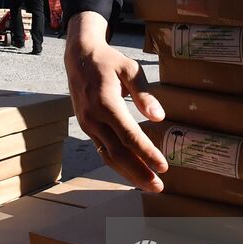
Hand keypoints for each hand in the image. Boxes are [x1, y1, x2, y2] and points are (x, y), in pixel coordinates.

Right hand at [64, 12, 168, 191]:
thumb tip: (159, 117)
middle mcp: (94, 118)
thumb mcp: (130, 69)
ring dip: (128, 173)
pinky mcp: (86, 128)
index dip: (147, 153)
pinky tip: (133, 172)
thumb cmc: (108, 61)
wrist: (79, 57)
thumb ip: (144, 93)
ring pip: (108, 156)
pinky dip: (118, 165)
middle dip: (139, 172)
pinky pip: (103, 150)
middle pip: (118, 153)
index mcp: (106, 103)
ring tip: (148, 184)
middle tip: (158, 186)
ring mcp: (87, 125)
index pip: (129, 136)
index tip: (163, 167)